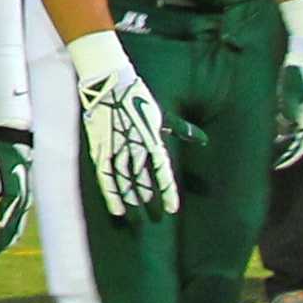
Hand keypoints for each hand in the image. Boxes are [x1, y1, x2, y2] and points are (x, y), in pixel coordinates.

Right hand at [68, 34, 179, 221]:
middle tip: (153, 219)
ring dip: (129, 201)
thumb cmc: (137, 97)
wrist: (108, 83)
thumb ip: (181, 131)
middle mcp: (134, 147)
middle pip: (141, 181)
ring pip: (123, 182)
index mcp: (151, 140)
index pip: (162, 172)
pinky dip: (110, 193)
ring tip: (134, 218)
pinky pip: (105, 176)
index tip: (171, 209)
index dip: (167, 191)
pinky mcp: (99, 147)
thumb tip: (203, 140)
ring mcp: (115, 148)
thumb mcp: (162, 115)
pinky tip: (115, 208)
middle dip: (148, 201)